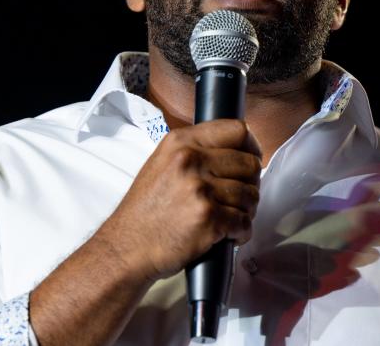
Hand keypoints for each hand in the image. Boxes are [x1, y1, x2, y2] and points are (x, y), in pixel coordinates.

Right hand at [95, 119, 262, 282]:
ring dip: (247, 210)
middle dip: (251, 184)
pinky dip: (241, 232)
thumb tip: (236, 151)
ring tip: (231, 218)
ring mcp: (200, 189)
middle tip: (240, 198)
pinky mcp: (208, 218)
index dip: (251, 147)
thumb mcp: (163, 164)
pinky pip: (244, 222)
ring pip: (251, 194)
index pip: (237, 130)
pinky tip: (229, 235)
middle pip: (250, 163)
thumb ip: (196, 152)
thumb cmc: (145, 212)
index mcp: (181, 142)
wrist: (126, 248)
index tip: (253, 159)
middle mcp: (191, 161)